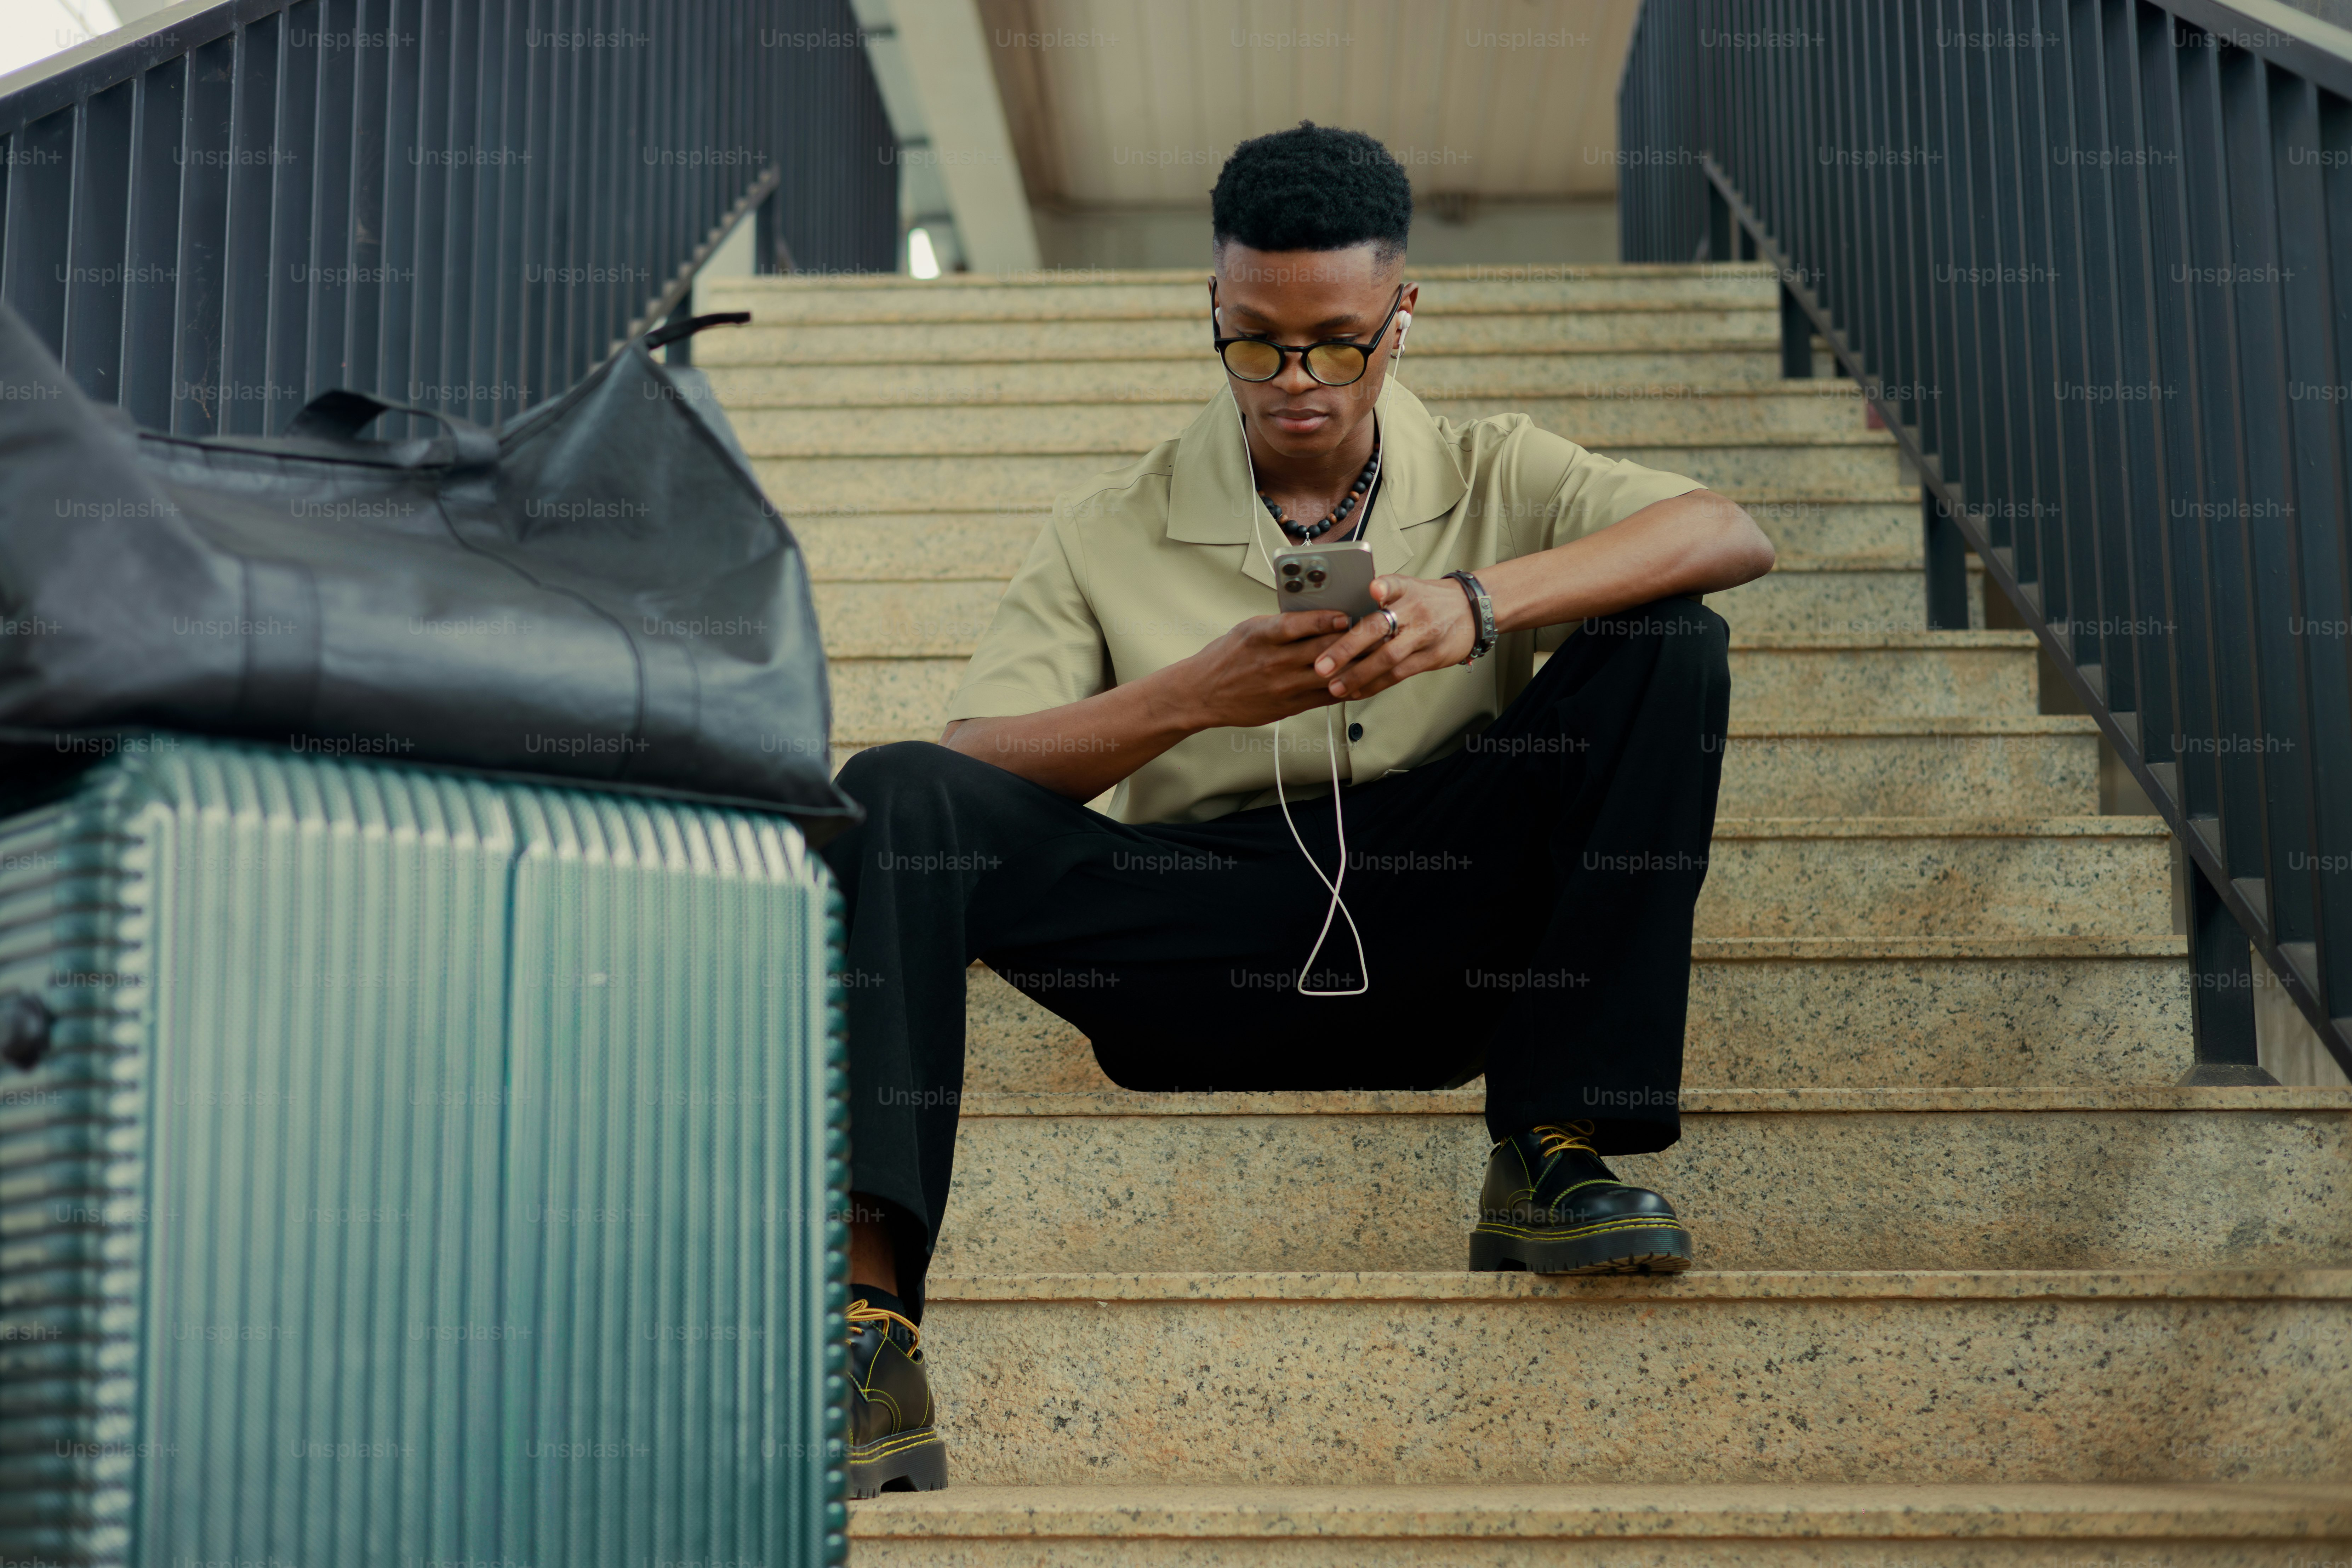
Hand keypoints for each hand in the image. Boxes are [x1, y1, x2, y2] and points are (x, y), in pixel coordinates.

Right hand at [1171, 609, 1356, 729]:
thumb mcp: (1249, 629)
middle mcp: (1273, 662)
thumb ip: (1281, 624)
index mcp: (1261, 637)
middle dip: (1350, 639)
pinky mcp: (1289, 706)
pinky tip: (1361, 678)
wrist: (1203, 694)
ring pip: (1329, 675)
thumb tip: (1318, 615)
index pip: (1298, 625)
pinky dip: (1346, 686)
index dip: (1325, 619)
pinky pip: (1325, 697)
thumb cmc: (1226, 657)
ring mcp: (1283, 686)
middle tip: (1373, 630)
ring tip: (1375, 652)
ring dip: (1355, 664)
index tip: (1346, 613)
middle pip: (1321, 650)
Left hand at [1313, 575, 1476, 699]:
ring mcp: (1424, 636)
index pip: (1394, 585)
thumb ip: (1381, 594)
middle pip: (1379, 629)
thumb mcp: (1410, 587)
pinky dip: (1376, 684)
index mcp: (1406, 590)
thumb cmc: (1430, 600)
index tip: (1373, 590)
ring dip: (1358, 674)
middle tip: (1322, 664)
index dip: (1383, 588)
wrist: (1472, 610)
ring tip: (1334, 686)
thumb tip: (1344, 606)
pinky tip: (1357, 691)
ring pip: (1388, 657)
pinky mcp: (1432, 657)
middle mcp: (1415, 612)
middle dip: (1347, 648)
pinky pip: (1399, 674)